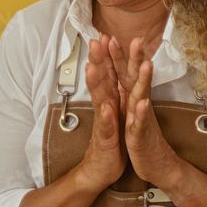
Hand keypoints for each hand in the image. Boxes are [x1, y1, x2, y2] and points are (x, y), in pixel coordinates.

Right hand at [75, 36, 126, 191]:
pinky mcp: (106, 141)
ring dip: (96, 83)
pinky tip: (107, 108)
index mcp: (109, 102)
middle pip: (100, 82)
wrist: (100, 171)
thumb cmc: (110, 142)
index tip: (104, 35)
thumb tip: (110, 77)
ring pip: (100, 101)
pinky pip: (107, 128)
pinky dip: (107, 118)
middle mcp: (104, 110)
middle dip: (98, 61)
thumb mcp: (113, 116)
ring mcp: (103, 124)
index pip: (107, 75)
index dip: (105, 55)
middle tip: (94, 41)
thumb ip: (111, 96)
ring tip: (93, 67)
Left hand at [109, 38, 180, 186]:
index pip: (123, 74)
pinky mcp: (140, 137)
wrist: (156, 165)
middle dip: (132, 59)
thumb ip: (128, 92)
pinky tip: (142, 104)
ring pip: (141, 97)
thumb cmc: (141, 137)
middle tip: (134, 39)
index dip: (116, 56)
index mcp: (131, 100)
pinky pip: (140, 125)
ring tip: (145, 65)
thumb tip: (124, 74)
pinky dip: (141, 115)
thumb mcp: (130, 112)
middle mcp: (137, 106)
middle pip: (134, 79)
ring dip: (143, 81)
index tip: (108, 36)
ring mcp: (140, 120)